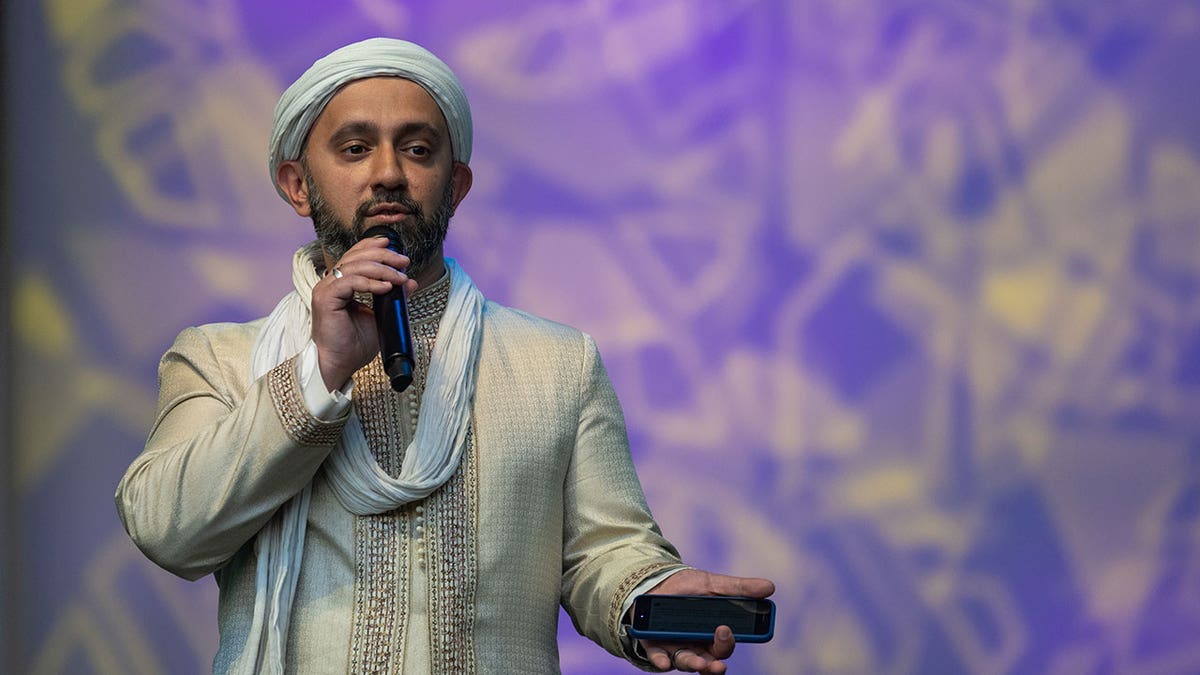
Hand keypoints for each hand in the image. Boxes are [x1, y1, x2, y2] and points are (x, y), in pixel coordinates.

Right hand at [310, 236, 417, 390]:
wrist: (341, 364)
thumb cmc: (355, 345)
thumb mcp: (380, 316)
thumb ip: (394, 297)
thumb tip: (411, 282)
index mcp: (340, 284)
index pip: (354, 255)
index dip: (372, 246)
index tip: (392, 244)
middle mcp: (330, 283)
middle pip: (356, 256)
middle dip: (383, 255)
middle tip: (404, 261)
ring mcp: (326, 289)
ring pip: (355, 266)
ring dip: (382, 269)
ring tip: (401, 277)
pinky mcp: (325, 298)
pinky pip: (350, 281)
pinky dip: (370, 282)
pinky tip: (387, 287)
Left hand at [636, 569, 774, 672]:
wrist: (654, 580)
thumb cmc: (688, 586)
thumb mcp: (713, 584)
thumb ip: (739, 588)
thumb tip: (770, 587)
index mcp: (712, 634)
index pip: (725, 646)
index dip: (728, 644)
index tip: (729, 632)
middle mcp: (695, 646)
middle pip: (708, 661)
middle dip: (714, 664)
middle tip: (718, 661)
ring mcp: (674, 647)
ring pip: (686, 662)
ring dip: (693, 664)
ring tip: (699, 663)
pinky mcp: (654, 646)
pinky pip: (659, 658)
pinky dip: (662, 661)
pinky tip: (664, 663)